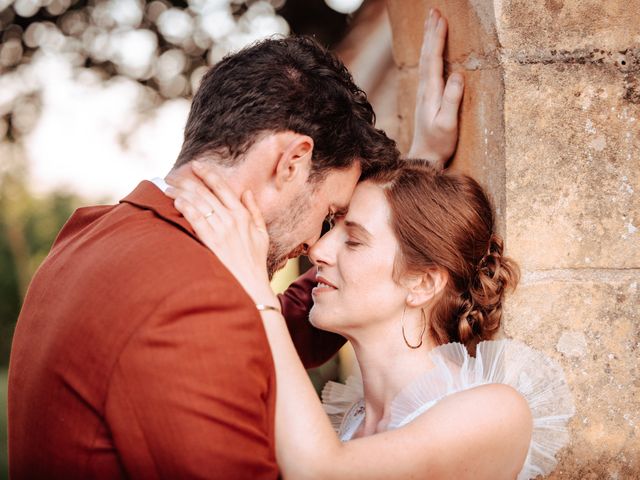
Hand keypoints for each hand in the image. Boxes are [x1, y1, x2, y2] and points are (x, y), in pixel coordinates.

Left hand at [165, 162, 277, 306]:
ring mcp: (222, 230)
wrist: (250, 285)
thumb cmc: (255, 262)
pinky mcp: (212, 242)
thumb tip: (247, 192)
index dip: (208, 174)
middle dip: (188, 182)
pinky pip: (197, 220)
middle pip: (206, 193)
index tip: (197, 165)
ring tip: (168, 188)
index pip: (223, 188)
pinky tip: (177, 202)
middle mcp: (232, 219)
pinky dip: (187, 208)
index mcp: (243, 215)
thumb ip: (254, 211)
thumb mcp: (262, 234)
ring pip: (199, 204)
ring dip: (181, 193)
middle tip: (173, 176)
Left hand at [407, 8, 463, 168]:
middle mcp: (425, 90)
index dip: (437, 38)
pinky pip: (428, 69)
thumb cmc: (439, 142)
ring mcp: (425, 93)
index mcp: (431, 92)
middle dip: (430, 32)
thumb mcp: (448, 124)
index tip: (440, 19)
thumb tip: (458, 74)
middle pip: (426, 55)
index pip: (433, 59)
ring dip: (428, 40)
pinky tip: (431, 49)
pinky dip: (429, 54)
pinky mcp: (428, 98)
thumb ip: (452, 100)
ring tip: (432, 22)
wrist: (425, 156)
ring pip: (425, 60)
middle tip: (434, 11)